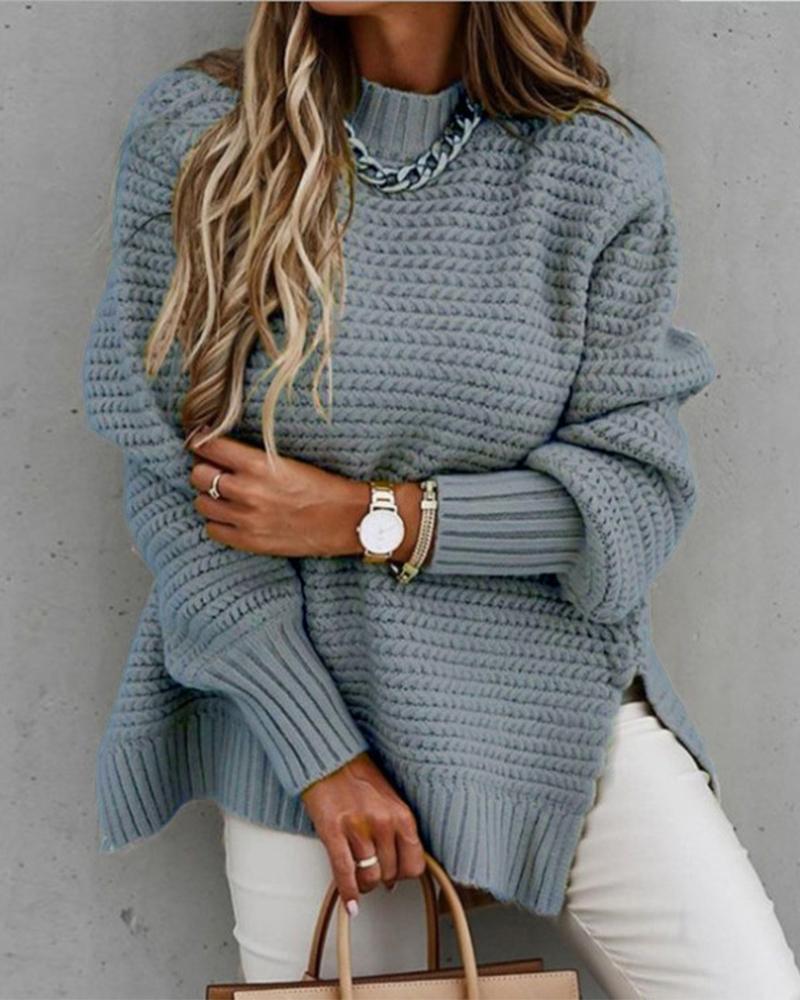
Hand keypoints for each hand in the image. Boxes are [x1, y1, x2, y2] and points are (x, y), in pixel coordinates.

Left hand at [187, 427, 423, 559]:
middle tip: (216, 469)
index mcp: (259, 465)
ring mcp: (246, 519)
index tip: (202, 441)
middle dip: (204, 469)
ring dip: (209, 496)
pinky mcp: (250, 542)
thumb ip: (251, 457)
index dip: (201, 441)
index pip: (208, 446)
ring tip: (224, 494)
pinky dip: (218, 521)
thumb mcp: (286, 461)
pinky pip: (212, 529)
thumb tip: (217, 449)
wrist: (347, 520)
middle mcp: (248, 492)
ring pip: (201, 503)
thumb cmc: (322, 487)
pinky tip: (232, 516)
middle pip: (198, 475)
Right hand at [300, 752, 425, 914]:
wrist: (330, 758)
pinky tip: (350, 903)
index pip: (414, 865)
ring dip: (364, 885)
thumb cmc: (359, 777)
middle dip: (382, 878)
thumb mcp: (390, 800)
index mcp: (402, 815)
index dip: (404, 874)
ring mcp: (358, 829)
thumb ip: (398, 830)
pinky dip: (347, 892)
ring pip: (369, 877)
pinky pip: (344, 872)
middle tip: (374, 872)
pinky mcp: (333, 832)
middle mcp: (383, 823)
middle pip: (390, 874)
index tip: (398, 874)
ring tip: (360, 880)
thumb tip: (399, 865)